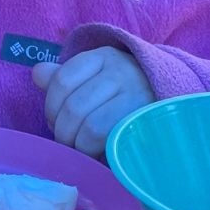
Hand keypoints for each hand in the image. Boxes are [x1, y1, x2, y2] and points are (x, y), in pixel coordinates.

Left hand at [32, 47, 155, 157]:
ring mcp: (135, 94)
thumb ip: (64, 77)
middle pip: (73, 106)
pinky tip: (95, 152)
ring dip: (77, 144)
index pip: (62, 80)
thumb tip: (37, 73)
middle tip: (65, 141)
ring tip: (79, 148)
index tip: (53, 121)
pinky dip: (93, 149)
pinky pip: (107, 137)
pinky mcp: (144, 119)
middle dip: (62, 131)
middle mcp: (119, 70)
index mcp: (101, 57)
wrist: (171, 100)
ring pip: (89, 124)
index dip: (50, 106)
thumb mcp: (94, 77)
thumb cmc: (123, 92)